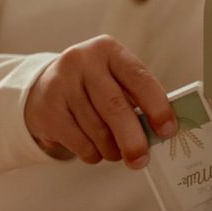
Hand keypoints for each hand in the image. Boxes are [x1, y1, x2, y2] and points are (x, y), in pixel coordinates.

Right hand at [25, 35, 176, 169]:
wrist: (43, 89)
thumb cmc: (92, 87)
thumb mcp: (114, 79)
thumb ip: (137, 99)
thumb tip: (161, 133)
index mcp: (108, 50)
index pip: (139, 78)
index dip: (157, 106)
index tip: (168, 131)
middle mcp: (83, 61)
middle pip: (115, 106)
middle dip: (133, 139)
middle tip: (141, 160)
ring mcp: (61, 83)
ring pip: (97, 129)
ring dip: (112, 150)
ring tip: (116, 152)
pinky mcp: (48, 108)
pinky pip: (79, 142)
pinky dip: (93, 154)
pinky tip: (94, 149)